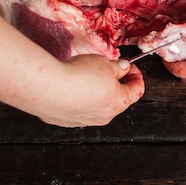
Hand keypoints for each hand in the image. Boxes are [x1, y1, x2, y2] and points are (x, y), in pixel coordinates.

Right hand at [29, 55, 144, 126]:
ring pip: (98, 105)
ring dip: (97, 92)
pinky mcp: (67, 121)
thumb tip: (123, 68)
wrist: (48, 87)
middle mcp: (105, 116)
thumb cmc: (79, 75)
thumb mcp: (105, 63)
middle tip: (108, 68)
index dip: (136, 75)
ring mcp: (85, 121)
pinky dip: (79, 98)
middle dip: (115, 83)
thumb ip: (118, 67)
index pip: (137, 90)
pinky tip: (72, 86)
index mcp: (120, 102)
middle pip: (118, 99)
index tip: (130, 67)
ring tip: (87, 75)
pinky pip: (78, 108)